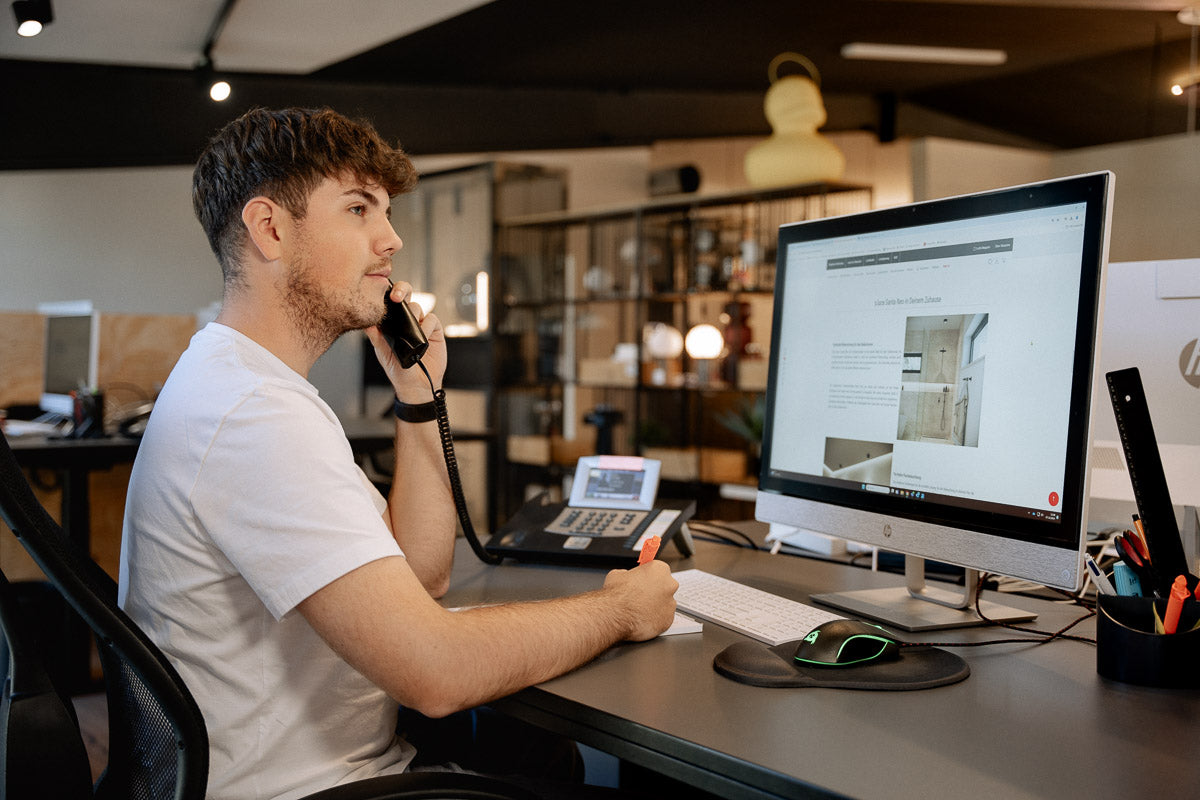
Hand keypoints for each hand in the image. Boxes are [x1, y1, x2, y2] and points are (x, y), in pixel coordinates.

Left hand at [364, 280, 447, 403]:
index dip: (389, 292)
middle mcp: (407, 320)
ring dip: (414, 315)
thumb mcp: (383, 353)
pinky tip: (424, 337)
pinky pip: (432, 319)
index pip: (390, 301)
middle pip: (406, 295)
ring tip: (411, 331)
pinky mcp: (435, 331)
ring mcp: (421, 324)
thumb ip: (376, 337)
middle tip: (397, 297)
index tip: (386, 294)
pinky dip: (428, 325)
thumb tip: (366, 324)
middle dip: (402, 290)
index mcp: (392, 323)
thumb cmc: (398, 370)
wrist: (417, 385)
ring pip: (418, 307)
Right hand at [603, 560, 677, 640]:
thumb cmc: (617, 595)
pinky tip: (642, 619)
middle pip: (665, 586)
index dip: (649, 577)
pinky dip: (655, 619)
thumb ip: (628, 574)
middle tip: (641, 596)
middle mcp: (669, 585)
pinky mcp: (668, 620)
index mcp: (659, 569)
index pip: (659, 570)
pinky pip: (663, 618)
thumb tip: (627, 577)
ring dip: (656, 606)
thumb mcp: (618, 574)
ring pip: (665, 604)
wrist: (616, 616)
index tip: (643, 581)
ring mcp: (671, 604)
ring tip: (640, 609)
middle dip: (655, 591)